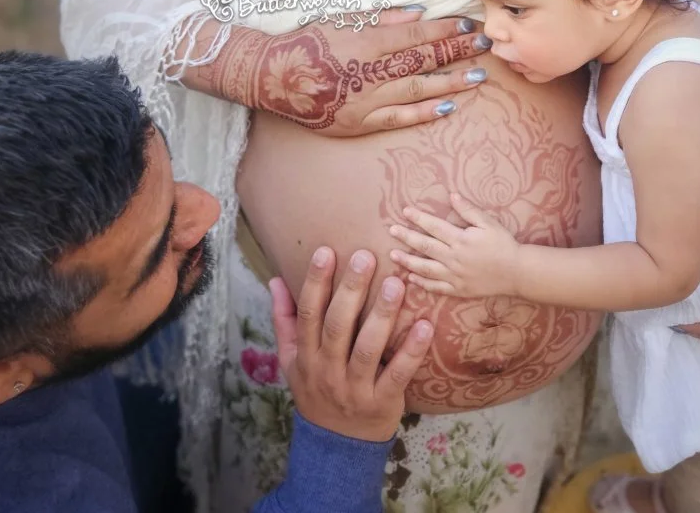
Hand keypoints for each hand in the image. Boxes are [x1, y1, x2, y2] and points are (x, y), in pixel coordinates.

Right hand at [213, 7, 491, 135]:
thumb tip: (419, 14)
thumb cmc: (307, 42)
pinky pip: (397, 118)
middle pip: (422, 61)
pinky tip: (447, 107)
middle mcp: (368, 73)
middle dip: (456, 52)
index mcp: (364, 42)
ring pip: (416, 91)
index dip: (445, 31)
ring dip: (449, 83)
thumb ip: (382, 18)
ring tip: (477, 77)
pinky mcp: (358, 123)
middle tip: (485, 45)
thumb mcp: (340, 19)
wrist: (272, 77)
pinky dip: (424, 114)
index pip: (415, 36)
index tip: (469, 25)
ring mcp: (364, 101)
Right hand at [269, 247, 433, 441]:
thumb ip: (285, 319)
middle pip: (337, 326)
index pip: (308, 314)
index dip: (314, 282)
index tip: (325, 251)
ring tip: (395, 284)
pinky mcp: (382, 402)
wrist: (335, 448)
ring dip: (382, 315)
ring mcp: (354, 388)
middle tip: (366, 257)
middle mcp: (327, 370)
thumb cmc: (316, 390)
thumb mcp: (291, 360)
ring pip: (367, 348)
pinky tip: (425, 326)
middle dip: (351, 290)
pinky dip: (411, 351)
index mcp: (305, 356)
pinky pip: (398, 374)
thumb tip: (275, 279)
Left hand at [388, 193, 520, 296]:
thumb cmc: (503, 244)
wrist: (517, 272)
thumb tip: (451, 195)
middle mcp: (454, 258)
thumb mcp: (488, 223)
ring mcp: (455, 276)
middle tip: (391, 231)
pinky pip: (436, 287)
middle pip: (425, 246)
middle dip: (406, 237)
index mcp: (460, 239)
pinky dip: (422, 283)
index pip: (434, 226)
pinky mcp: (458, 290)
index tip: (405, 211)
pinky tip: (411, 278)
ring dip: (408, 261)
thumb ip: (468, 210)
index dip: (418, 218)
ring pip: (426, 268)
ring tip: (393, 255)